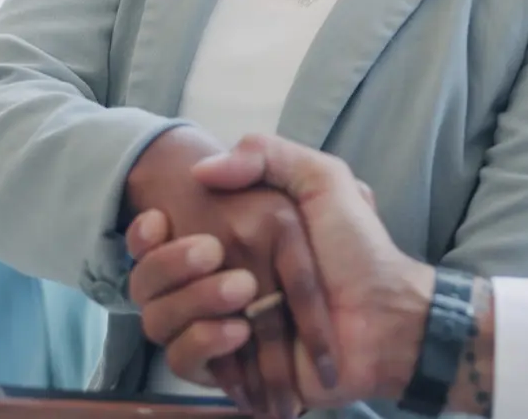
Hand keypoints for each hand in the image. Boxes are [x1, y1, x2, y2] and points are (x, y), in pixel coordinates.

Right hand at [131, 135, 436, 410]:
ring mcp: (217, 328)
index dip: (143, 234)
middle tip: (210, 252)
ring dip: (190, 303)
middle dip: (167, 266)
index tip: (157, 220)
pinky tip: (237, 332)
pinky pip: (183, 361)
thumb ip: (267, 155)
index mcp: (227, 243)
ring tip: (240, 294)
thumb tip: (202, 169)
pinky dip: (204, 344)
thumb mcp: (322, 180)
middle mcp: (213, 284)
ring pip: (158, 321)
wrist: (383, 315)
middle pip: (147, 282)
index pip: (156, 240)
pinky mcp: (229, 371)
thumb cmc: (357, 248)